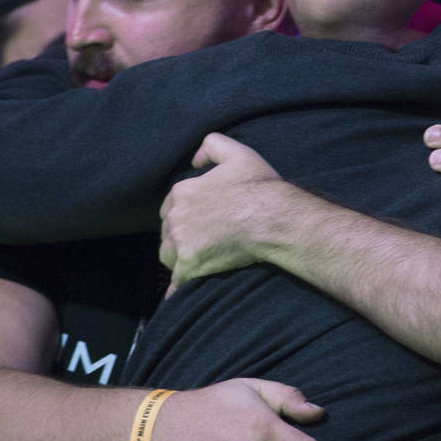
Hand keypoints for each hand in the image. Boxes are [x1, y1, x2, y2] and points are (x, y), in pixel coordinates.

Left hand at [160, 133, 289, 286]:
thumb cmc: (259, 187)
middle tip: (203, 242)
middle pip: (168, 232)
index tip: (199, 221)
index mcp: (182, 191)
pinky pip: (176, 282)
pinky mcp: (190, 265)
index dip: (184, 214)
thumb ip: (211, 145)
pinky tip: (178, 295)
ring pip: (168, 255)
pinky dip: (177, 289)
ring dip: (178, 258)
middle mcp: (175, 217)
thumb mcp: (237, 152)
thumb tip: (194, 159)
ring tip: (198, 261)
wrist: (273, 217)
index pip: (170, 207)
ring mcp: (181, 243)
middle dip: (180, 237)